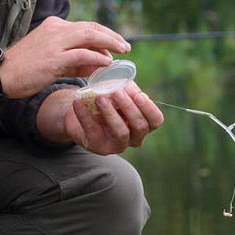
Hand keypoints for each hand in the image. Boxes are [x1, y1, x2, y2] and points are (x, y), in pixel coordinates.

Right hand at [0, 16, 129, 97]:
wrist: (0, 75)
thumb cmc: (24, 70)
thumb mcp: (51, 61)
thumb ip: (74, 61)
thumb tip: (97, 64)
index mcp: (54, 26)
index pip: (85, 26)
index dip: (103, 34)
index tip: (116, 43)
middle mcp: (56, 30)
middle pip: (91, 28)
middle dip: (111, 36)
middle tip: (125, 46)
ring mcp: (55, 42)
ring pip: (90, 36)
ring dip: (109, 43)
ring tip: (122, 52)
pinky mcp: (55, 58)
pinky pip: (83, 54)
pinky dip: (97, 58)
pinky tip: (106, 63)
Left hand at [38, 83, 163, 154]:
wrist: (83, 112)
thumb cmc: (107, 100)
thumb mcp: (118, 91)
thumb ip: (126, 88)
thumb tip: (126, 87)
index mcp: (144, 122)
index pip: (156, 120)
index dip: (149, 109)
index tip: (139, 95)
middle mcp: (135, 137)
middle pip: (140, 126)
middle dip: (129, 108)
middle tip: (117, 92)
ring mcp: (118, 145)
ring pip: (120, 132)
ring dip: (110, 113)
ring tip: (99, 97)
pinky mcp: (100, 147)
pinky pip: (93, 132)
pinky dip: (85, 116)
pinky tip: (78, 102)